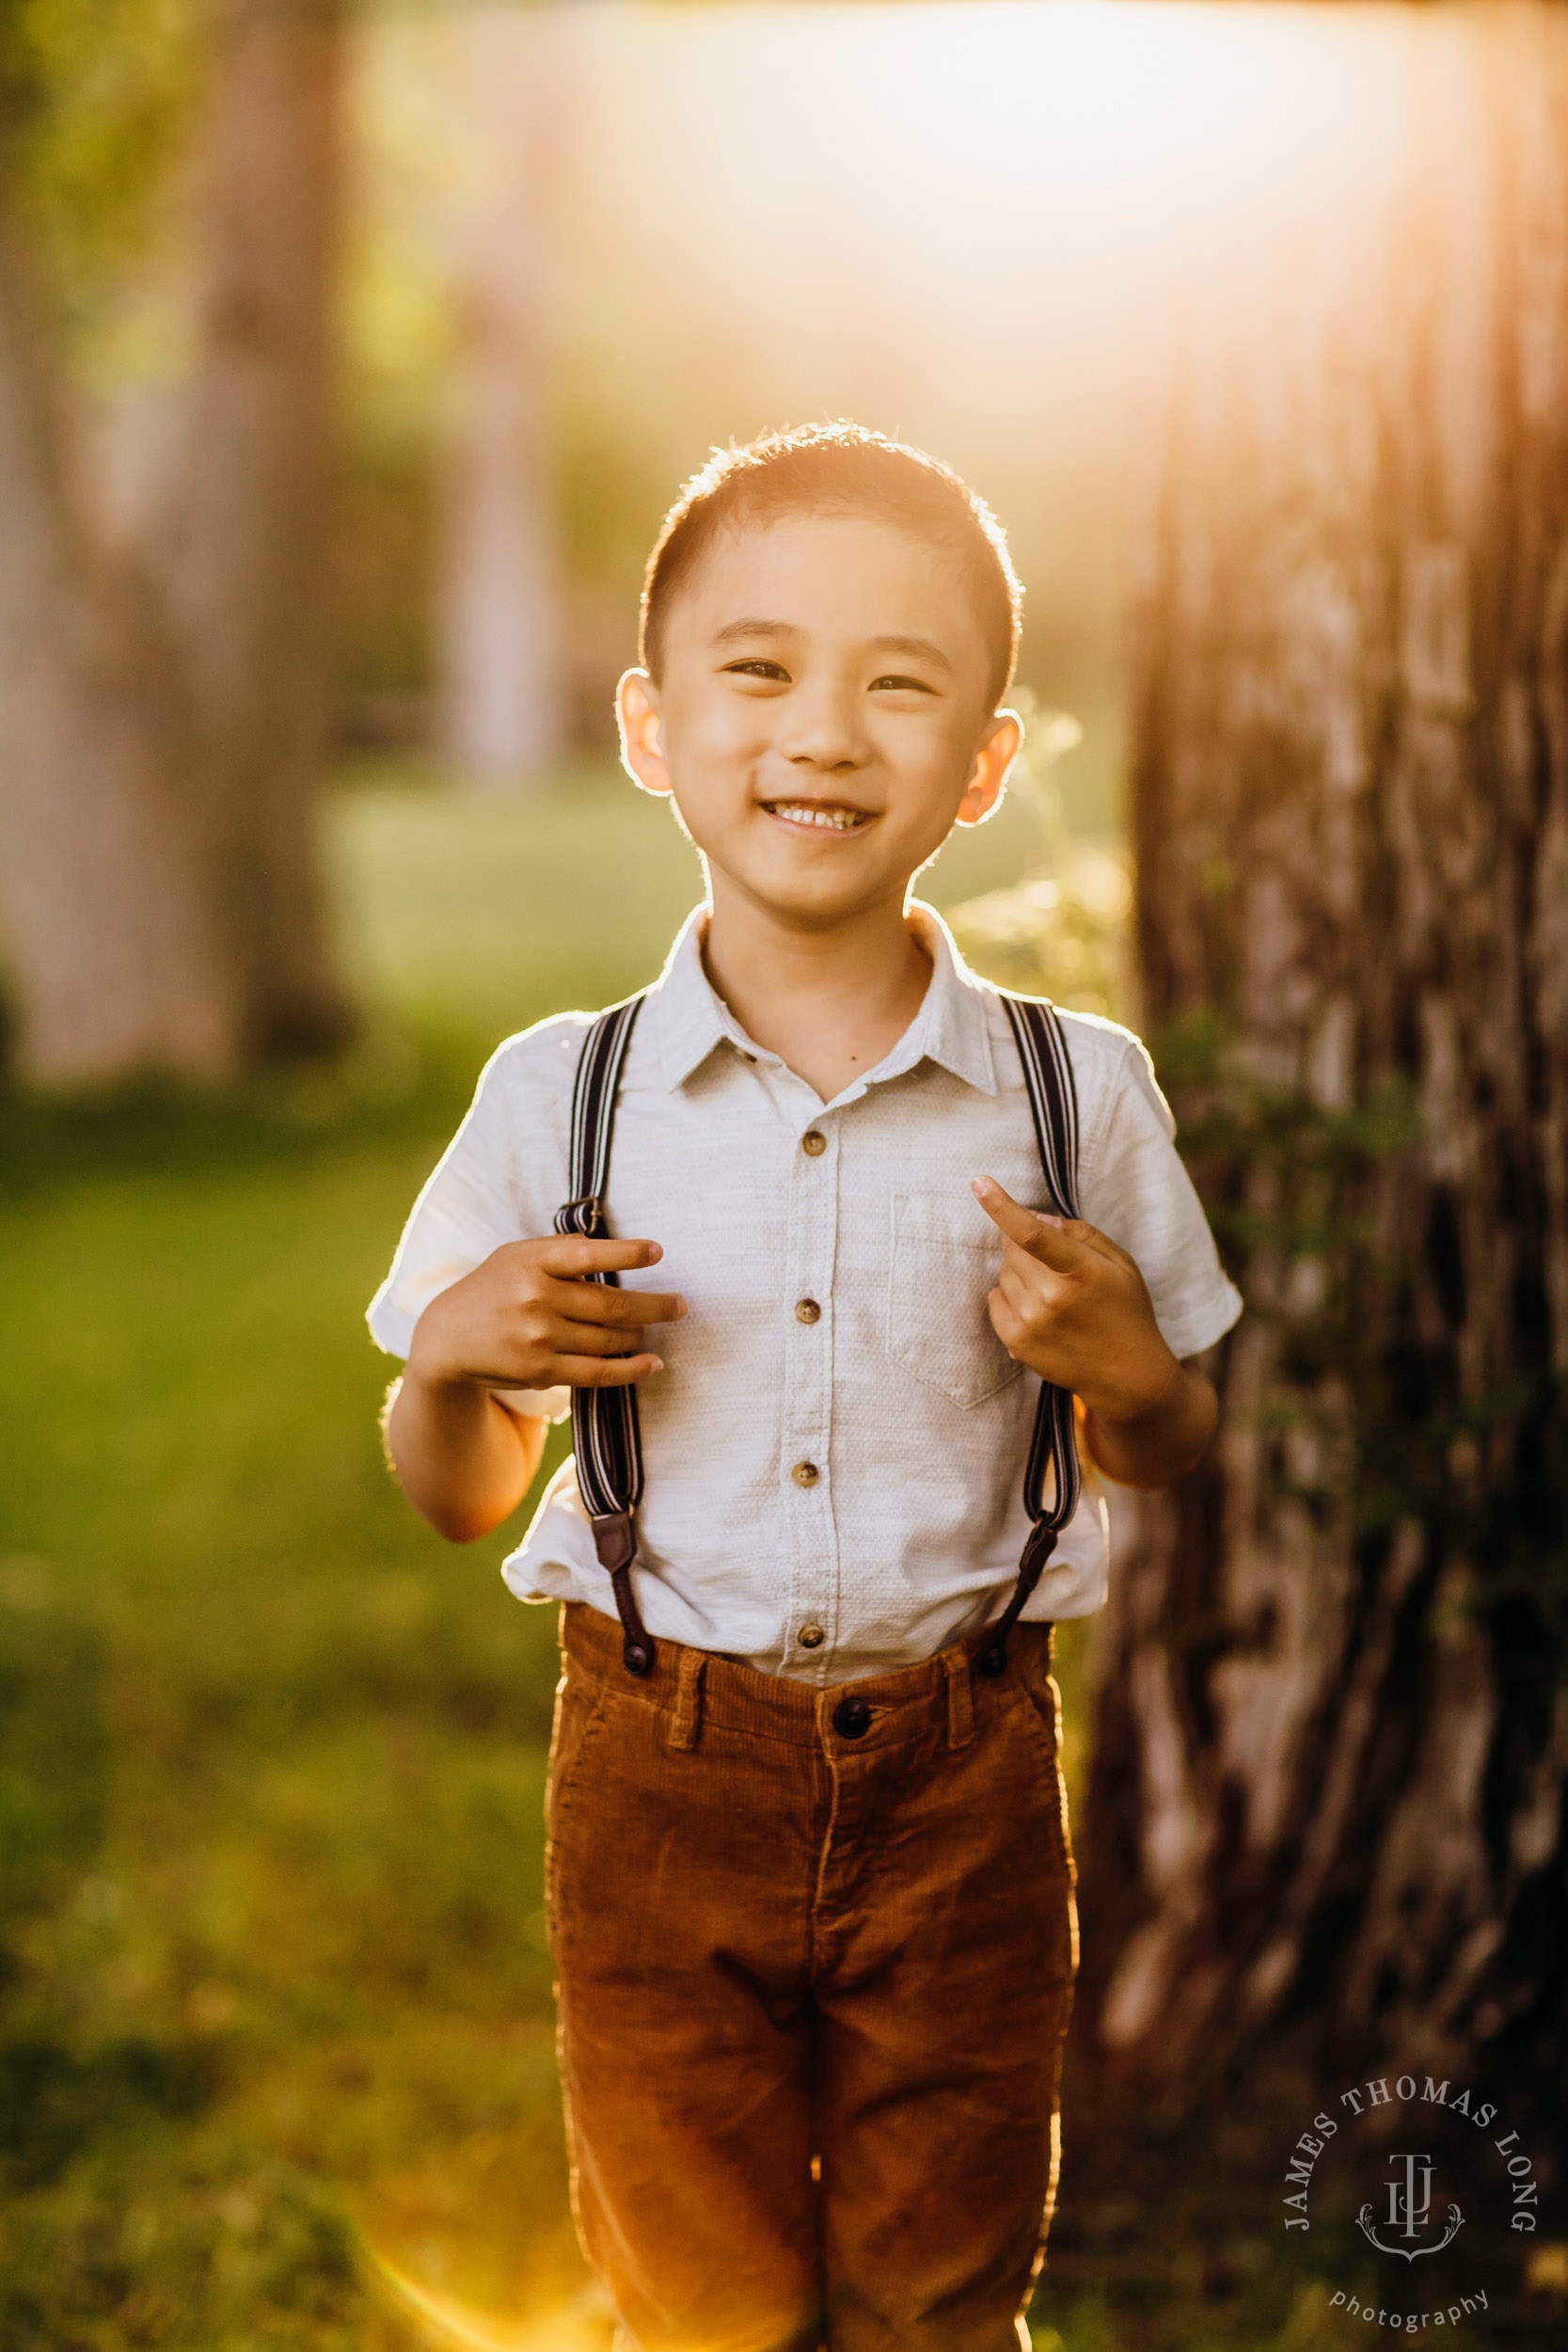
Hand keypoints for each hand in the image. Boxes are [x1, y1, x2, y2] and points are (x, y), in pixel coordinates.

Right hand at [406, 1235, 685, 1393]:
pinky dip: (631, 1370)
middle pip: (612, 1303)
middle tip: (681, 1305)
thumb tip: (614, 1249)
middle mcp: (536, 1297)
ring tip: (650, 1329)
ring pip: (609, 1339)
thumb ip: (561, 1250)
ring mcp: (539, 1337)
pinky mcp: (541, 1371)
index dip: (627, 1253)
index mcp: (533, 1261)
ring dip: (639, 1335)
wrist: (447, 1337)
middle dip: (655, 1305)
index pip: (588, 1254)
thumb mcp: (517, 1255)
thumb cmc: (493, 1288)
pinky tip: (652, 1363)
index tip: (658, 1252)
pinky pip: (598, 1372)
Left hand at [970, 1176, 1178, 1425]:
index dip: (1002, 1206)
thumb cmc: (1126, 1311)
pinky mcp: (1016, 1343)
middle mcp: (1051, 1298)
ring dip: (1019, 1273)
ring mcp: (1030, 1323)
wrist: (1127, 1376)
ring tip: (1053, 1294)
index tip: (978, 1182)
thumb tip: (1036, 1215)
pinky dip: (1010, 1297)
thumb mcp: (1120, 1264)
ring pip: (1002, 1273)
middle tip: (1052, 1264)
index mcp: (1081, 1272)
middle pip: (1010, 1248)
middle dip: (1023, 1244)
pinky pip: (994, 1300)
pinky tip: (1038, 1311)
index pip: (1033, 1234)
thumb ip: (1080, 1233)